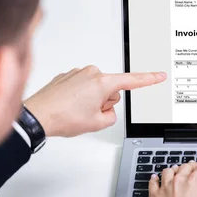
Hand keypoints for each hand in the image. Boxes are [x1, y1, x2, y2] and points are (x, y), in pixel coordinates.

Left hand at [24, 66, 165, 136]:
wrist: (36, 116)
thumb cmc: (63, 117)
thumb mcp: (97, 123)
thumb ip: (111, 115)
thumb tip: (107, 109)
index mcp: (102, 82)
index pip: (132, 81)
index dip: (148, 79)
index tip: (159, 75)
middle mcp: (91, 73)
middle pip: (111, 89)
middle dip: (104, 102)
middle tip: (89, 114)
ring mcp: (77, 73)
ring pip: (96, 89)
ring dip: (91, 100)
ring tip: (75, 111)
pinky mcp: (67, 76)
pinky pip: (82, 87)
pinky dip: (78, 98)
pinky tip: (68, 106)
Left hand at [148, 162, 196, 196]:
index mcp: (196, 180)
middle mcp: (180, 180)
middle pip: (185, 167)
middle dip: (190, 167)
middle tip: (192, 168)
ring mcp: (165, 187)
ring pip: (168, 171)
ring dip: (173, 170)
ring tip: (176, 171)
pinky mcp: (154, 196)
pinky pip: (153, 182)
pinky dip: (155, 179)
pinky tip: (156, 178)